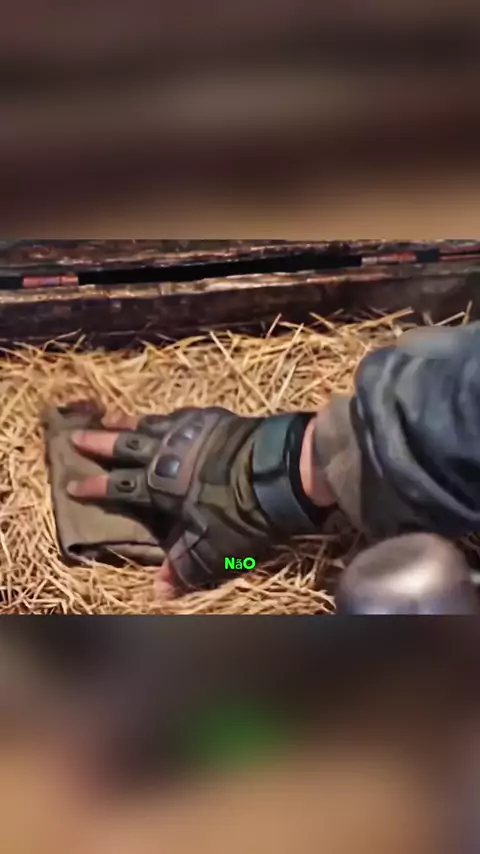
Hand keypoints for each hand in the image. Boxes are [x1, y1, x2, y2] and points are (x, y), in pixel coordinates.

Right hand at [67, 407, 324, 594]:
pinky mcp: (216, 419)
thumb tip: (159, 592)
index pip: (119, 487)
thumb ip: (184, 568)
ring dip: (128, 422)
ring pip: (151, 424)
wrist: (280, 471)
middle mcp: (169, 453)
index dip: (95, 488)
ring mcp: (192, 432)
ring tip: (109, 416)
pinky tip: (168, 415)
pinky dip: (169, 416)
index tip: (72, 486)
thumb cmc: (241, 514)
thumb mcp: (212, 551)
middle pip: (126, 446)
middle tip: (76, 435)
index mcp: (160, 485)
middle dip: (99, 443)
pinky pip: (183, 415)